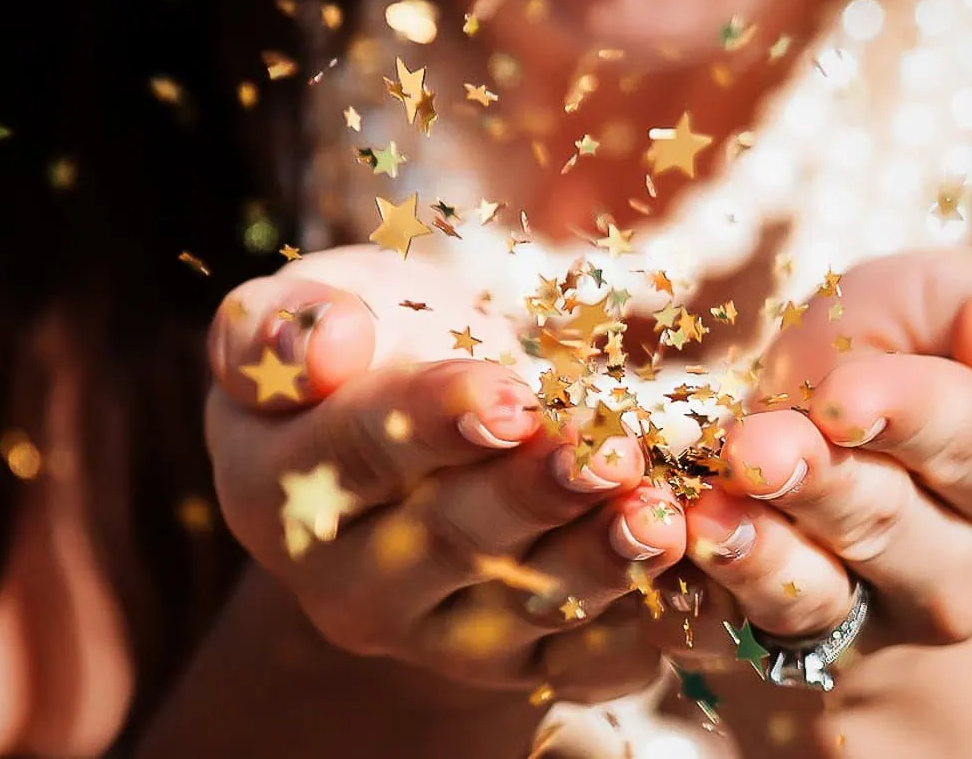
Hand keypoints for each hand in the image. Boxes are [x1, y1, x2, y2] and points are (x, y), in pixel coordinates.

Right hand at [205, 246, 689, 702]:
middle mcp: (348, 581)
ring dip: (601, 562)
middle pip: (450, 538)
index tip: (511, 395)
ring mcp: (433, 633)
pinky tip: (694, 581)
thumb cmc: (363, 345)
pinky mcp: (514, 662)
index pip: (359, 453)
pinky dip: (645, 627)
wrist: (420, 425)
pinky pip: (582, 660)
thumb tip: (322, 345)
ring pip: (526, 605)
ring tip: (662, 515)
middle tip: (610, 453)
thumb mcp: (302, 309)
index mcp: (276, 487)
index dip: (437, 420)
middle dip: (538, 494)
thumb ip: (281, 325)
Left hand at [659, 249, 971, 656]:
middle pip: (893, 522)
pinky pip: (752, 630)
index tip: (844, 399)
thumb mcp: (964, 300)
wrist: (840, 417)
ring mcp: (888, 612)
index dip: (910, 414)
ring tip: (712, 512)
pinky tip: (679, 546)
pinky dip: (711, 591)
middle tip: (755, 452)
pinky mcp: (804, 643)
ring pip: (824, 592)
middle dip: (819, 485)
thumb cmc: (918, 343)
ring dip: (762, 552)